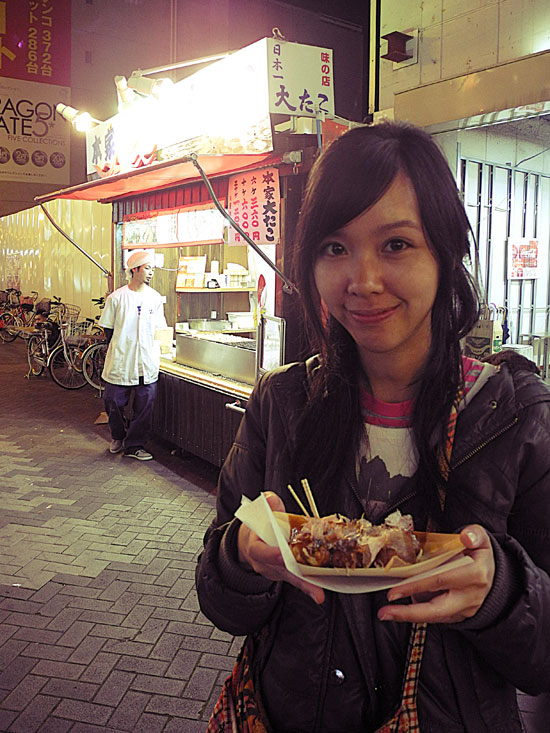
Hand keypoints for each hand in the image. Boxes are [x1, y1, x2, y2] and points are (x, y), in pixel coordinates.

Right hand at [238, 491, 324, 604]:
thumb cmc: (259, 526)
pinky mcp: (286, 574)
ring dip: (306, 586)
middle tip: (312, 589)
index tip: (280, 554)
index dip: (270, 553)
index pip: (260, 552)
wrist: (251, 542)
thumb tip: (270, 499)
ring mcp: (275, 571)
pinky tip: (320, 591)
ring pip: (291, 579)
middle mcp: (264, 563)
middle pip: (281, 572)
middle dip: (297, 580)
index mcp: (255, 546)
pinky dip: (309, 585)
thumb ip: (268, 504)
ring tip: (319, 594)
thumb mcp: (260, 511)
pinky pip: (297, 579)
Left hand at [377, 525, 494, 623]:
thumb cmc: (481, 555)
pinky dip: (418, 615)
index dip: (416, 585)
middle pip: (435, 609)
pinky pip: (436, 617)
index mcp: (474, 575)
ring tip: (387, 613)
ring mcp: (464, 610)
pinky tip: (401, 611)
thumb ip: (474, 534)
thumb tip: (466, 537)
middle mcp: (469, 596)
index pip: (440, 580)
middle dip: (408, 612)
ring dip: (409, 616)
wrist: (494, 576)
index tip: (395, 589)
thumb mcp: (481, 539)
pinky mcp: (458, 616)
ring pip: (434, 617)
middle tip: (386, 611)